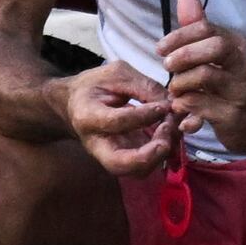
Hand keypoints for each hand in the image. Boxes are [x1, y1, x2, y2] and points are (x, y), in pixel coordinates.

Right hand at [60, 55, 183, 176]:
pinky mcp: (124, 157)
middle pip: (119, 164)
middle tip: (167, 130)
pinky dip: (162, 152)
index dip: (144, 115)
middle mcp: (96, 143)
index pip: (116, 122)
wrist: (74, 103)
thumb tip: (171, 102)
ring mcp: (109, 155)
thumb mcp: (116, 74)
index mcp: (88, 116)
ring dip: (160, 155)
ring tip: (171, 128)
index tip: (164, 105)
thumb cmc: (94, 86)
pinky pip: (145, 164)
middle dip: (149, 154)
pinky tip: (170, 131)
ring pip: (135, 171)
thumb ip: (143, 86)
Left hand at [158, 0, 245, 157]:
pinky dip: (183, 105)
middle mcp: (244, 64)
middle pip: (213, 47)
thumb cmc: (226, 83)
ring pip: (204, 76)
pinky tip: (180, 107)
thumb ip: (198, 25)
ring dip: (180, 83)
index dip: (178, 37)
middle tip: (167, 67)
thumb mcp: (214, 54)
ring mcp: (241, 90)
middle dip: (183, 55)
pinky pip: (200, 105)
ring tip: (174, 89)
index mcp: (238, 45)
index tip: (160, 49)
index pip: (206, 29)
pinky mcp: (233, 115)